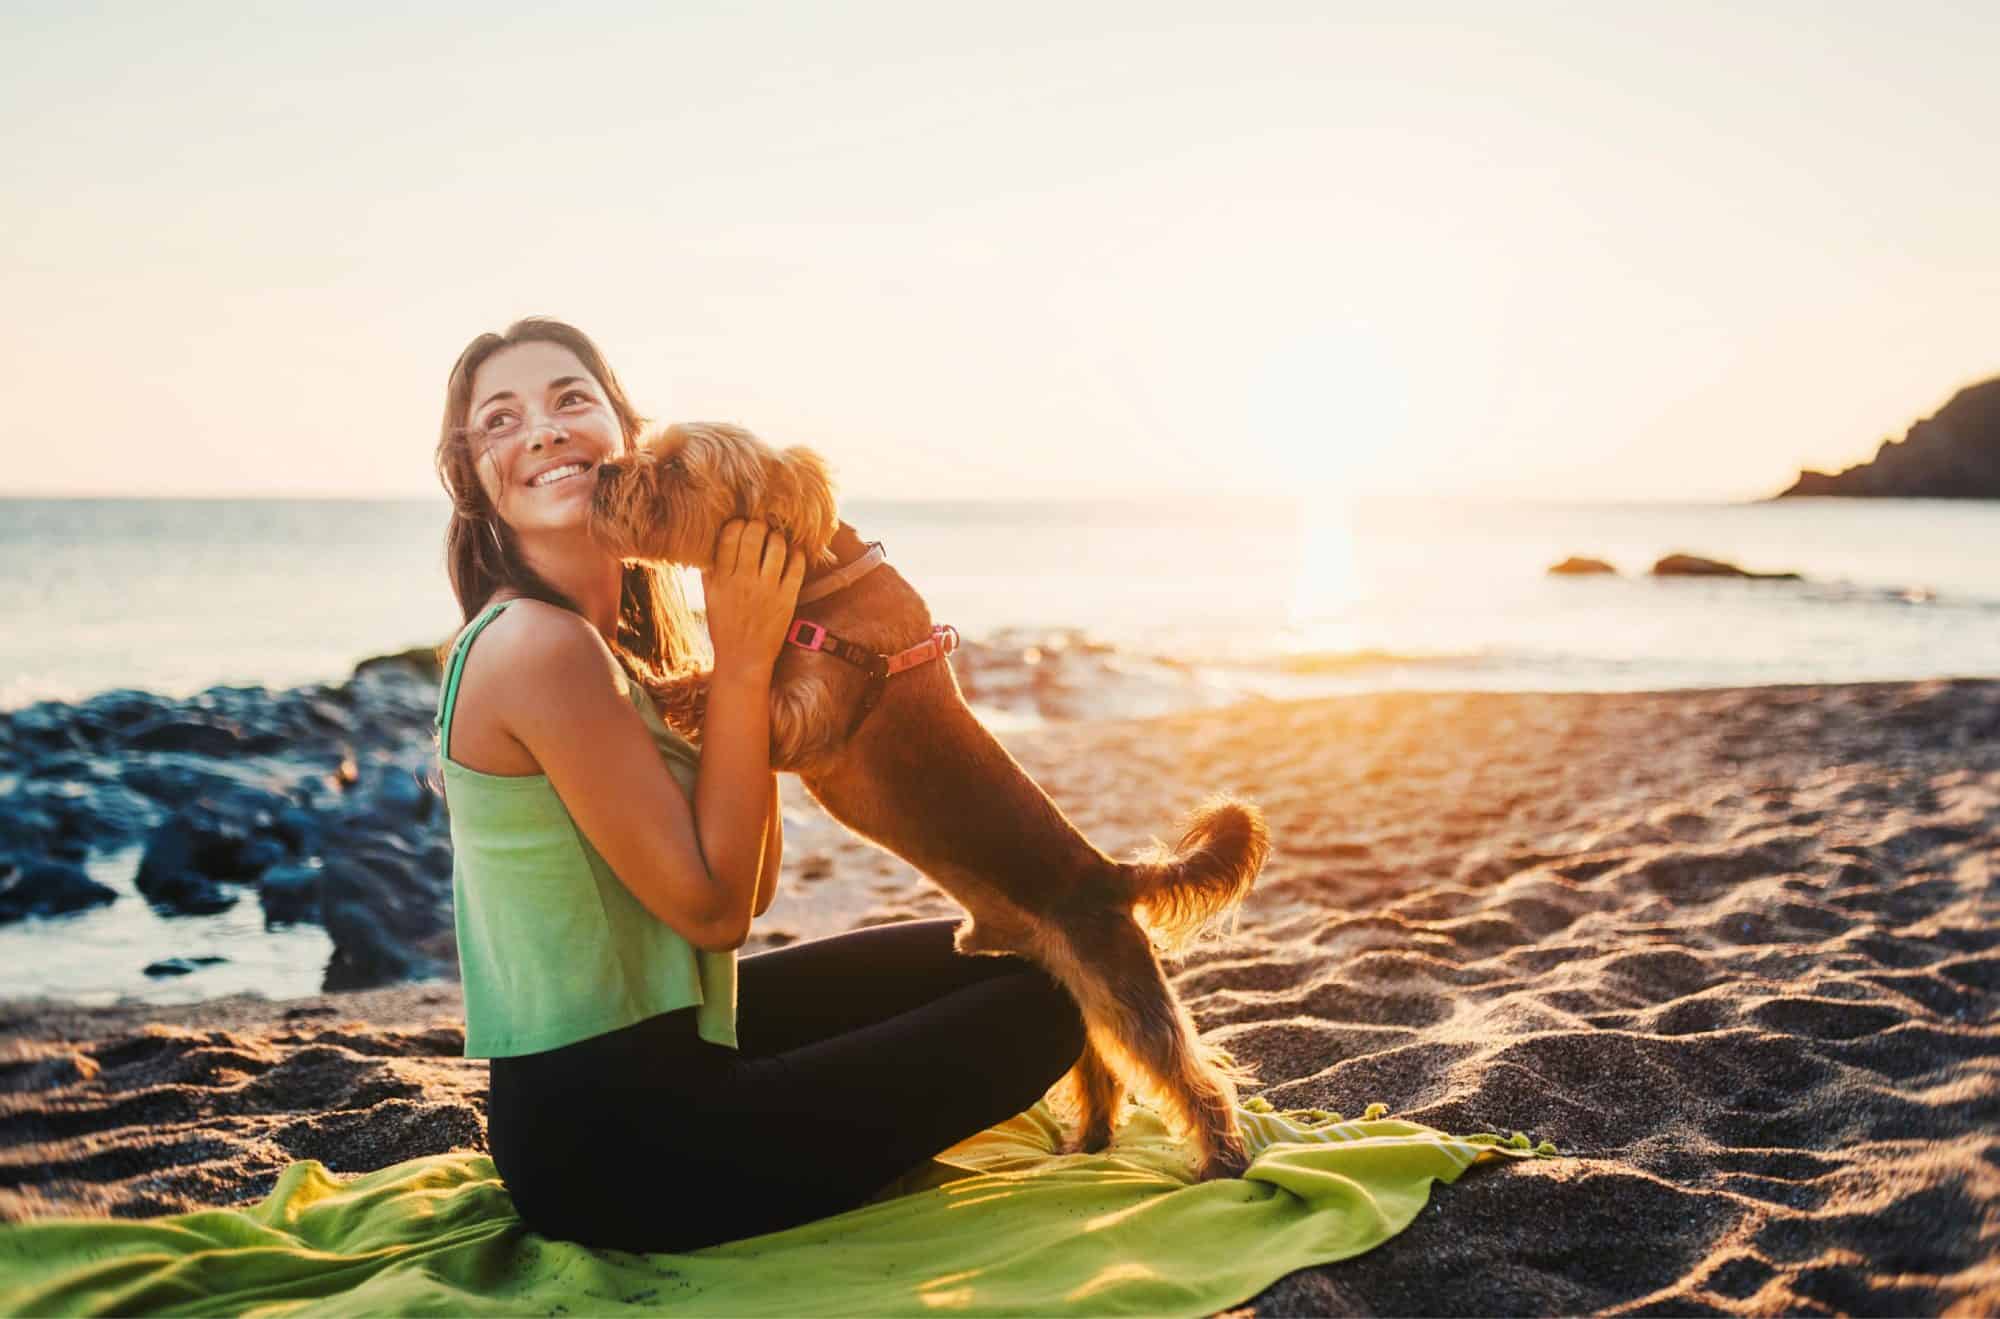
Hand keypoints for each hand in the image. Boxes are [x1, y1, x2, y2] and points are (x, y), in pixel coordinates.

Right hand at [702, 519, 805, 679]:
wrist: (743, 660)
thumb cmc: (725, 628)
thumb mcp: (710, 599)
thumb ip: (709, 573)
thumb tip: (709, 546)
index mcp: (721, 580)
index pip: (729, 536)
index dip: (737, 524)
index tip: (742, 525)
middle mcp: (743, 581)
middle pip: (753, 535)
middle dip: (759, 525)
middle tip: (762, 529)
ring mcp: (767, 590)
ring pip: (777, 546)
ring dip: (778, 538)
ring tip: (776, 541)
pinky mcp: (787, 600)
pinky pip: (797, 567)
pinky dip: (797, 555)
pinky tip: (793, 554)